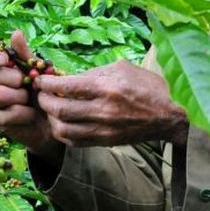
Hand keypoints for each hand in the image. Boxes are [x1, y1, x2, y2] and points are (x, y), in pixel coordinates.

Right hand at [0, 31, 59, 156]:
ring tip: (29, 100)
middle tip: (25, 84)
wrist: (50, 121)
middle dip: (11, 78)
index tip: (5, 60)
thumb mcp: (36, 71)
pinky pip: (5, 114)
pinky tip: (30, 114)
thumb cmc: (40, 92)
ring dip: (20, 97)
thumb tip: (16, 33)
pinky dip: (23, 113)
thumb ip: (24, 55)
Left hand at [35, 60, 188, 147]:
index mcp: (107, 88)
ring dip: (50, 118)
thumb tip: (68, 76)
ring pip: (63, 129)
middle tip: (40, 94)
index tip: (40, 79)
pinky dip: (62, 132)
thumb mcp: (121, 68)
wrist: (169, 117)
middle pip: (60, 110)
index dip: (47, 83)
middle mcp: (103, 111)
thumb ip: (93, 72)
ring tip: (50, 108)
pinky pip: (74, 141)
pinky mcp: (104, 142)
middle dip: (43, 101)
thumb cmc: (146, 87)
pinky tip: (62, 121)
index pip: (66, 87)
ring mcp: (103, 129)